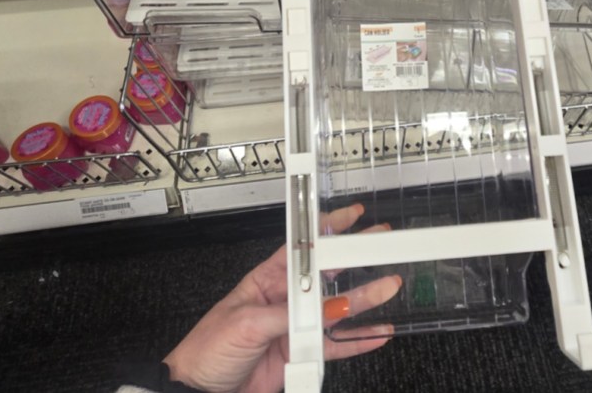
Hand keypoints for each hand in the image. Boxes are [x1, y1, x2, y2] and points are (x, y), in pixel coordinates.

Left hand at [163, 204, 401, 392]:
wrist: (200, 392)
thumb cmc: (208, 350)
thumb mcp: (245, 322)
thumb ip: (288, 314)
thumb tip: (323, 307)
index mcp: (267, 280)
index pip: (303, 248)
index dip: (327, 230)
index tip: (352, 216)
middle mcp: (286, 301)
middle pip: (327, 275)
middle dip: (356, 259)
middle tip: (383, 246)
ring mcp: (295, 328)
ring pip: (337, 311)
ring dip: (364, 300)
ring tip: (390, 287)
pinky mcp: (301, 355)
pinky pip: (336, 346)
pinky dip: (359, 340)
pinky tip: (378, 332)